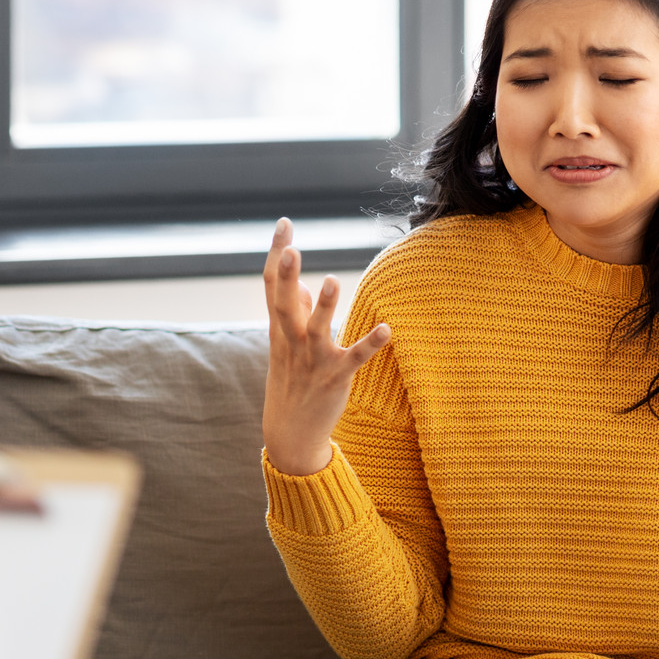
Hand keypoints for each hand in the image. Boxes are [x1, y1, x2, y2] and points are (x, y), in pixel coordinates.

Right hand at [262, 219, 391, 475]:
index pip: (272, 286)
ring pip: (316, 330)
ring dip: (323, 307)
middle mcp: (292, 342)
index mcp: (279, 331)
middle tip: (291, 248)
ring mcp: (313, 361)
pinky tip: (387, 328)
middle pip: (284, 305)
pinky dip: (370, 344)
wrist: (290, 434)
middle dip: (286, 277)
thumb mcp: (284, 347)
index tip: (285, 224)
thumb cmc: (291, 382)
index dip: (276, 254)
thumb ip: (292, 314)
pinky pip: (354, 359)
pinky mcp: (335, 378)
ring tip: (330, 281)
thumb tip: (299, 284)